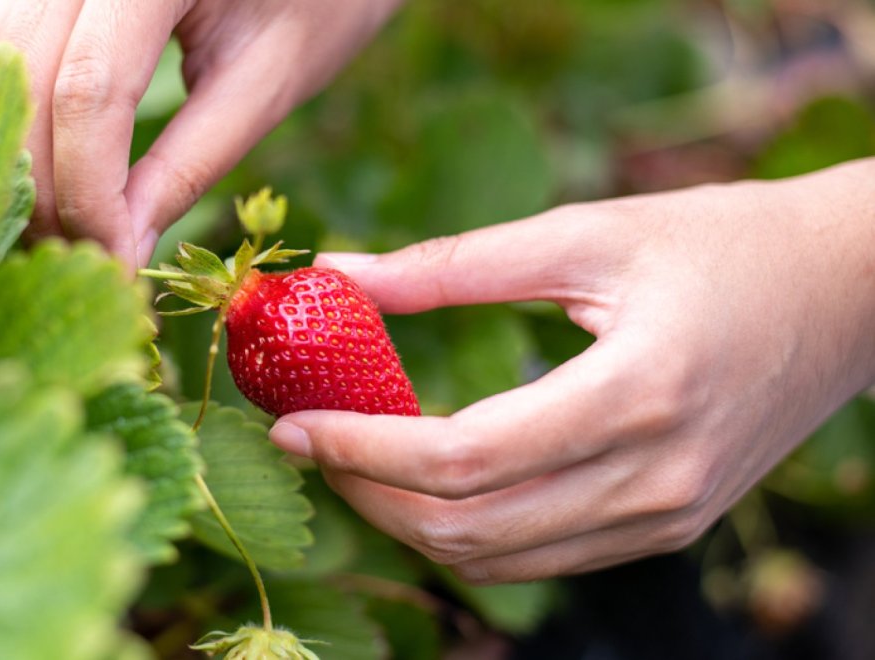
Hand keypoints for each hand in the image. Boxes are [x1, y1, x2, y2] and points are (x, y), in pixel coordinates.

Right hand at [0, 0, 399, 269]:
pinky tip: (43, 176)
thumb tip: (117, 250)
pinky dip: (9, 120)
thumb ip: (189, 164)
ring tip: (65, 229)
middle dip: (42, 190)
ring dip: (13, 160)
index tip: (116, 263)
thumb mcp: (267, 80)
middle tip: (85, 265)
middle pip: (20, 82)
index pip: (88, 89)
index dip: (89, 192)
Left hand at [269, 159, 874, 583]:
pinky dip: (469, 532)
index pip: (464, 459)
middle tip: (307, 442)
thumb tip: (341, 275)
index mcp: (636, 394)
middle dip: (366, 494)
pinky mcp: (668, 527)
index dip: (360, 449)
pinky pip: (542, 557)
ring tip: (353, 462)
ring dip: (408, 523)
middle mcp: (654, 478)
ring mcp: (665, 516)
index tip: (291, 424)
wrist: (846, 292)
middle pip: (469, 528)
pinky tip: (428, 484)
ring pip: (499, 561)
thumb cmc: (720, 243)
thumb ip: (453, 265)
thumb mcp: (586, 234)